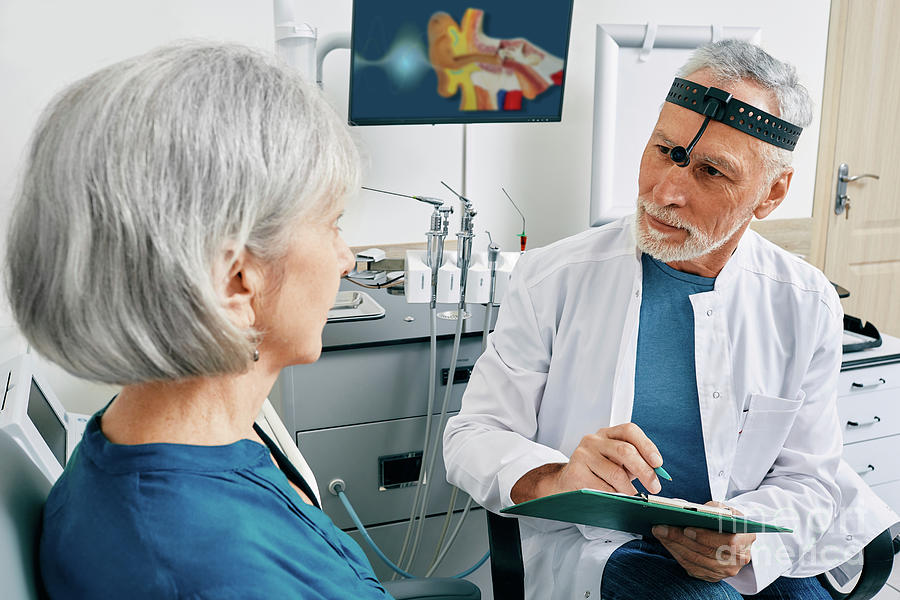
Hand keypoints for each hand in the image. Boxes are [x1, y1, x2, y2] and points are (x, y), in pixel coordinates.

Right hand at [511, 423, 663, 502]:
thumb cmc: (599, 471)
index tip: (658, 463)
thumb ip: (635, 462)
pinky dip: (613, 496)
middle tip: (654, 486)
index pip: (630, 431)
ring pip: (615, 473)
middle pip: (625, 451)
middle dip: (645, 471)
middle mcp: (594, 440)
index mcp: (607, 434)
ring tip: (631, 496)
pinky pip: (602, 488)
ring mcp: (583, 455)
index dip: (647, 446)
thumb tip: (656, 474)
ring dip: (629, 489)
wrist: (567, 481)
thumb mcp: (617, 461)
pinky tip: (615, 497)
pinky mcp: (576, 472)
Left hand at [651, 502, 755, 581]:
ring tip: (660, 533)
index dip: (706, 536)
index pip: (728, 541)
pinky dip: (677, 555)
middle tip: (661, 528)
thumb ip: (708, 507)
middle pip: (707, 552)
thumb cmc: (727, 517)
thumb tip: (679, 505)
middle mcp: (740, 558)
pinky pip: (692, 568)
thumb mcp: (723, 507)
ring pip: (697, 561)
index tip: (686, 528)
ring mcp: (727, 570)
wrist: (735, 533)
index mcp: (747, 538)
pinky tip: (666, 543)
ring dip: (675, 547)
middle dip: (681, 539)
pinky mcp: (714, 576)